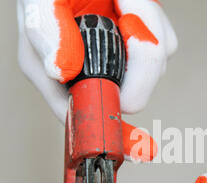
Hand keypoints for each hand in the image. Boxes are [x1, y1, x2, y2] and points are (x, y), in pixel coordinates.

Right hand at [17, 0, 176, 160]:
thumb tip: (58, 69)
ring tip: (121, 2)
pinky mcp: (146, 46)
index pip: (91, 116)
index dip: (112, 129)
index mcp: (65, 77)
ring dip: (145, 29)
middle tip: (126, 19)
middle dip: (138, 60)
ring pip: (154, 69)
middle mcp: (96, 76)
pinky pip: (166, 45)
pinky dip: (155, 23)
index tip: (136, 144)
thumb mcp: (40, 5)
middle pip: (133, 97)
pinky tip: (130, 5)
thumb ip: (45, 33)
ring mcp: (124, 64)